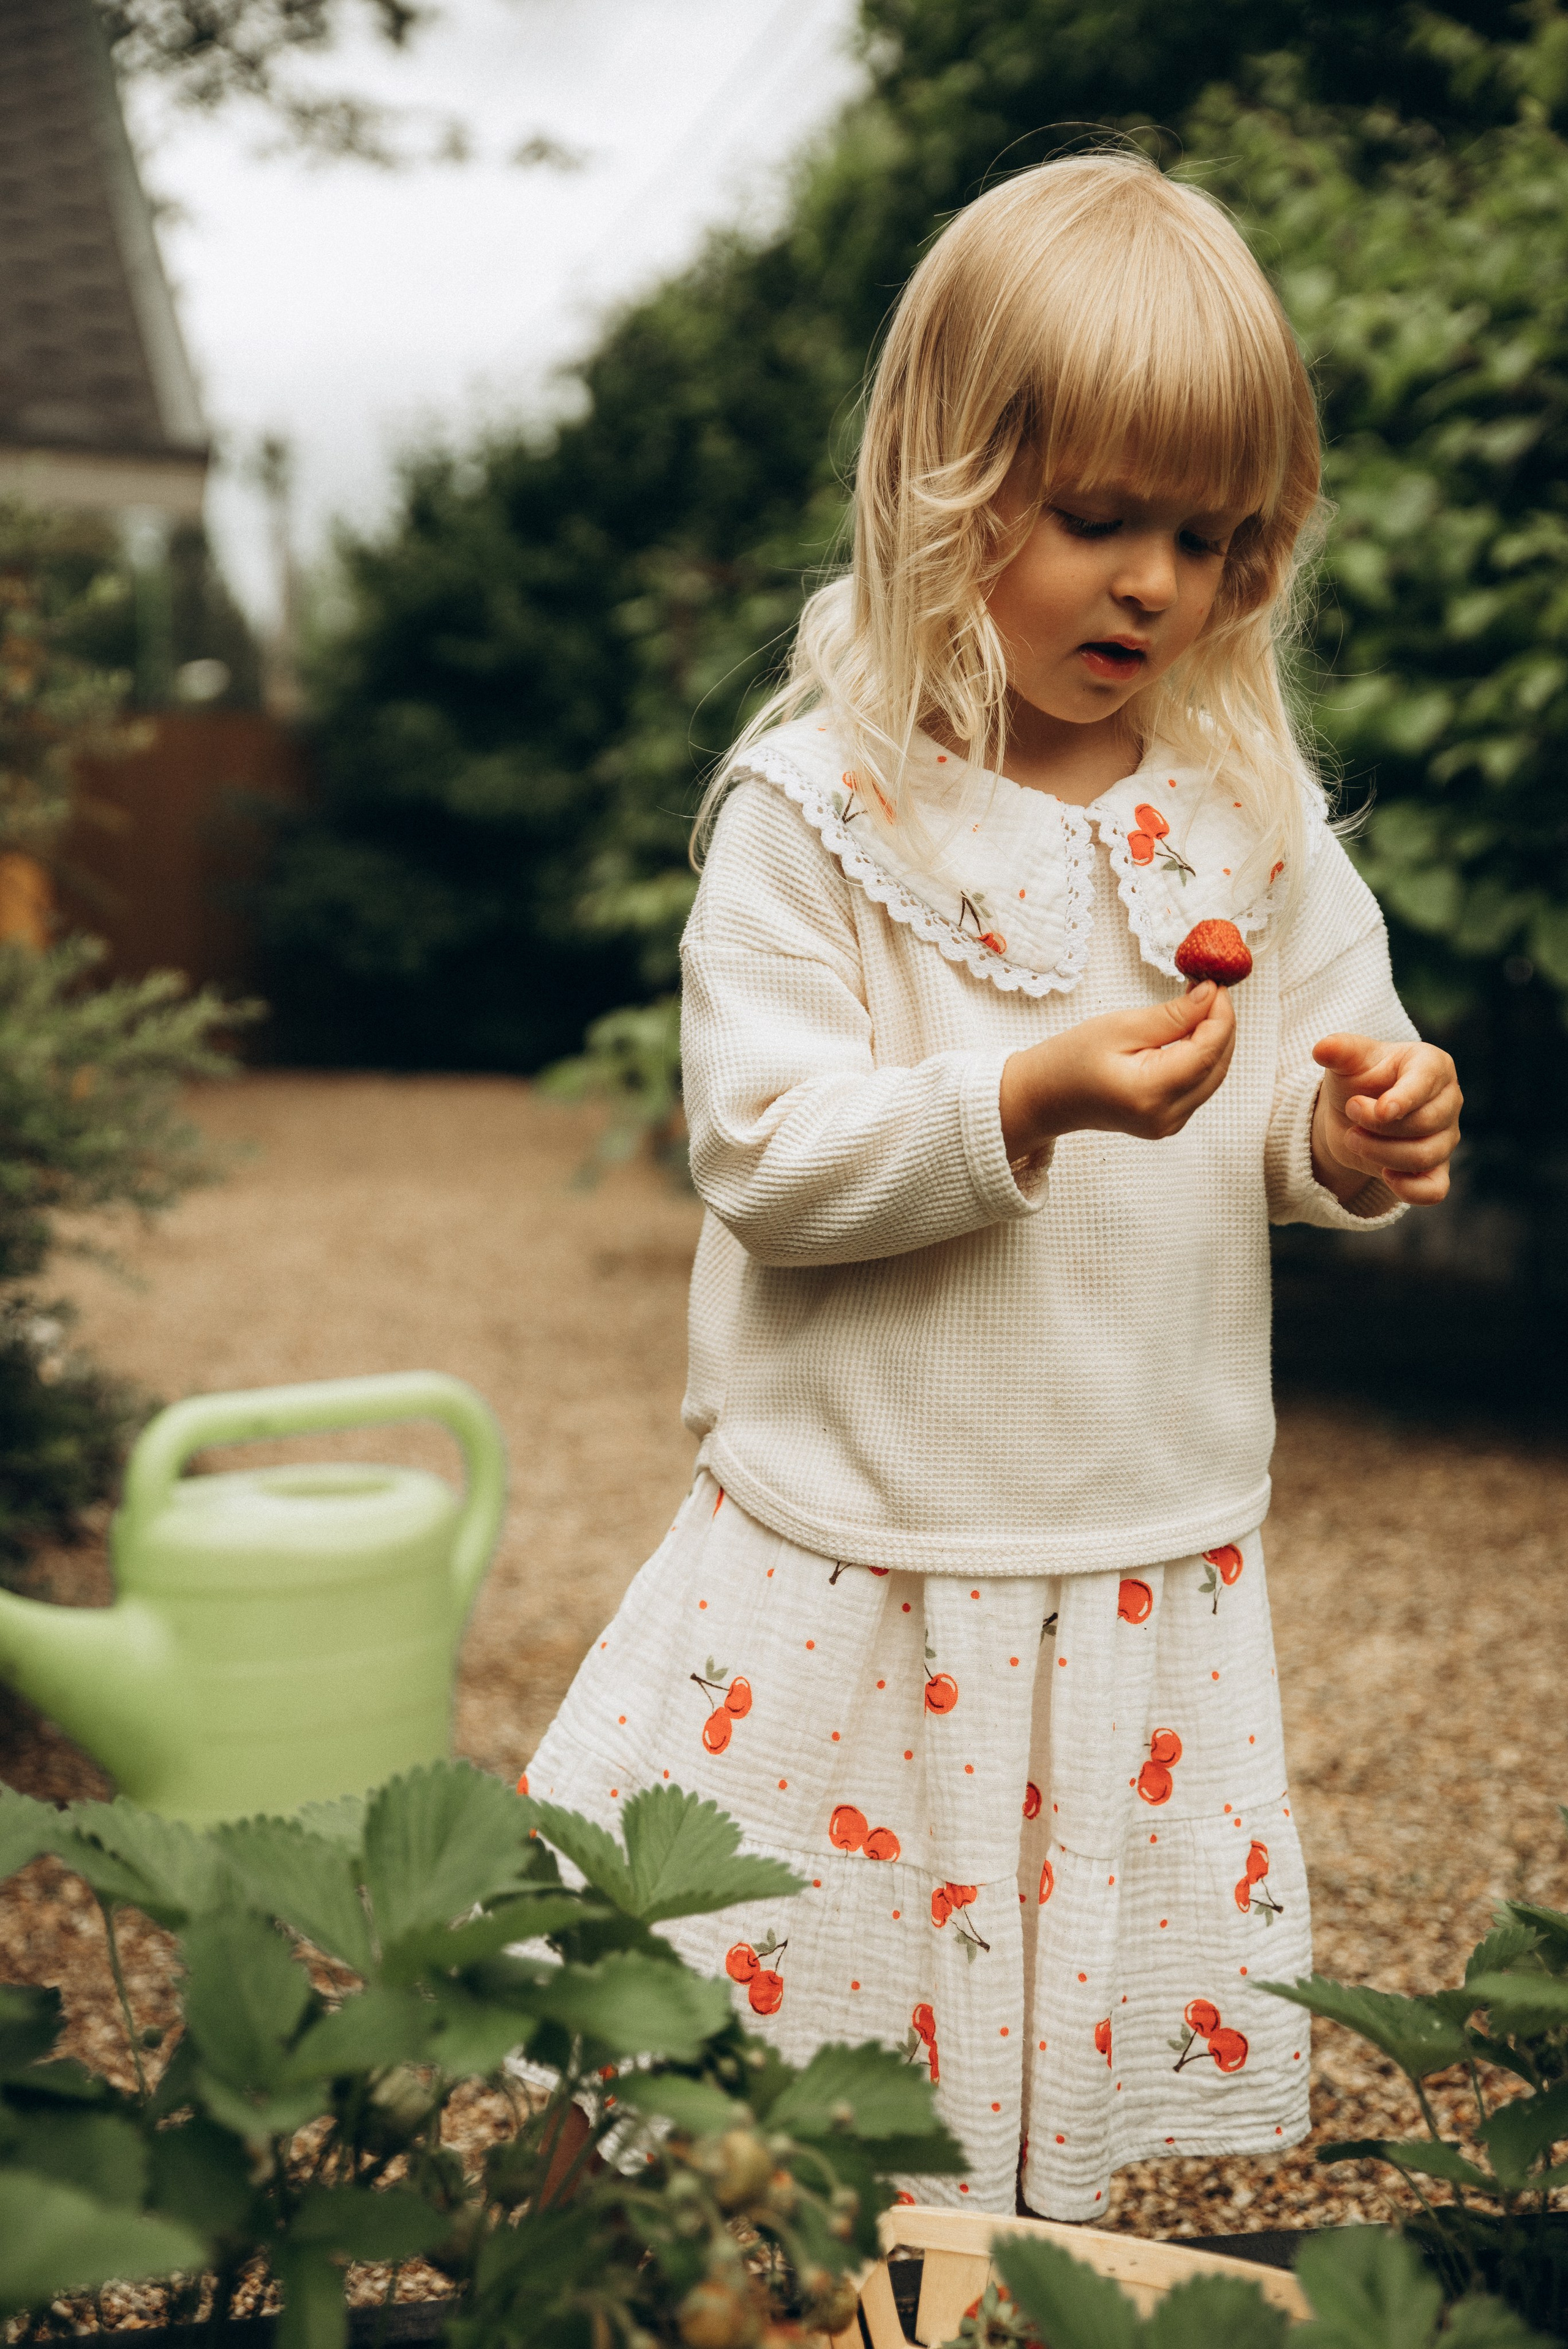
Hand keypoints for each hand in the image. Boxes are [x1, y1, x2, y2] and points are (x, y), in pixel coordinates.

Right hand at [1001, 983, 1236, 1159]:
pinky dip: (1202, 1056)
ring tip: (1199, 1006)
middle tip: (1210, 988)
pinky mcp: (1170, 1122)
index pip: (1208, 1050)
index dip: (1221, 1014)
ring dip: (1214, 1038)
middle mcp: (1167, 1116)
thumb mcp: (1120, 1026)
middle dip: (1221, 1023)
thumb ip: (1173, 1014)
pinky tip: (1190, 1032)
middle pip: (1218, 1064)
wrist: (1047, 1097)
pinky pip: (1200, 1085)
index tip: (1216, 982)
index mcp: (1150, 1092)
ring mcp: (1170, 1124)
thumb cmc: (1071, 1059)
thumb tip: (1212, 994)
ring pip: (1214, 1075)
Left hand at [1310, 1033, 1461, 1205]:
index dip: (1402, 1098)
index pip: (1427, 1082)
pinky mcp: (1436, 1169)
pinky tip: (1385, 1175)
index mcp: (1433, 1065)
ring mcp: (1446, 1137)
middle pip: (1424, 1123)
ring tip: (1353, 1137)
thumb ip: (1340, 1051)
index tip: (1374, 1110)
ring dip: (1381, 1152)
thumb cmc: (1358, 1079)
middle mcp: (1448, 1101)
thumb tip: (1322, 1048)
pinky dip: (1410, 1190)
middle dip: (1378, 1125)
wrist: (1353, 1114)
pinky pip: (1434, 1189)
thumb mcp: (1347, 1061)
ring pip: (1425, 1156)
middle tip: (1350, 1112)